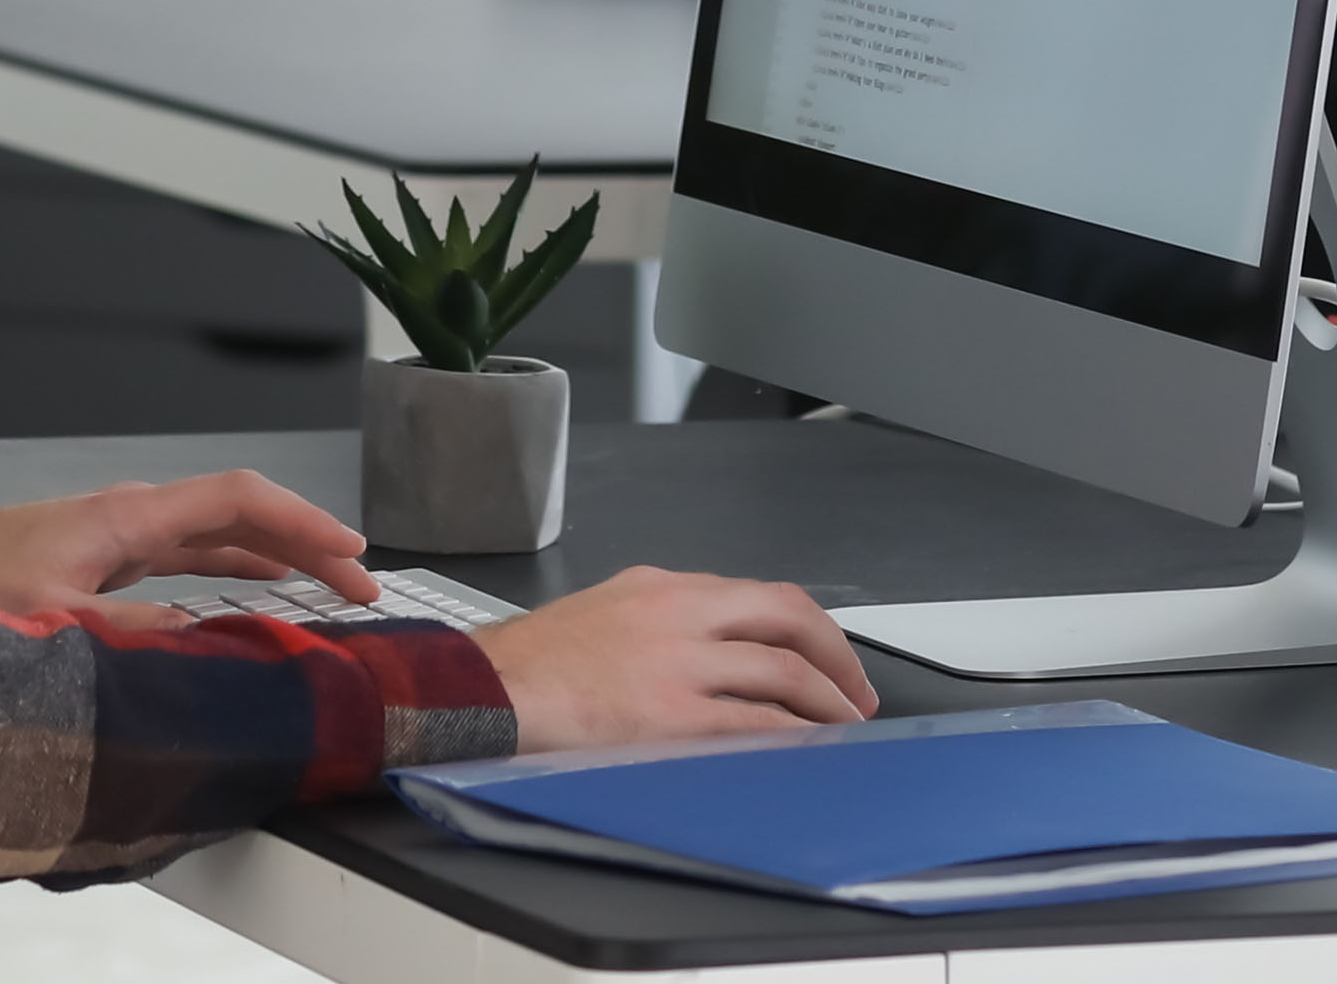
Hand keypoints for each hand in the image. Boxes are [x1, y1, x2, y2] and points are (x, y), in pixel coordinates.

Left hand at [0, 472, 383, 621]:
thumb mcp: (46, 619)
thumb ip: (124, 630)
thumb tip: (200, 637)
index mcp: (130, 517)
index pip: (240, 499)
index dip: (303, 521)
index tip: (353, 553)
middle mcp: (135, 515)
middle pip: (244, 515)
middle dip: (309, 542)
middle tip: (364, 586)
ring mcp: (123, 533)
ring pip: (222, 534)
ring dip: (280, 556)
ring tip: (332, 587)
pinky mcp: (108, 557)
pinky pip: (194, 554)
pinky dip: (238, 566)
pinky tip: (261, 586)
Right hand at [480, 567, 875, 746]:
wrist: (482, 691)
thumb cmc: (527, 665)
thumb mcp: (602, 611)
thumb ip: (658, 620)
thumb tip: (709, 649)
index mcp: (662, 588)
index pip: (758, 594)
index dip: (807, 627)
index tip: (825, 654)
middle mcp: (678, 614)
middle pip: (787, 617)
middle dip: (835, 655)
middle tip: (855, 691)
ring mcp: (677, 663)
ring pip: (782, 669)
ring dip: (826, 702)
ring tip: (842, 727)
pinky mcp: (670, 715)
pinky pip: (754, 722)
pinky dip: (792, 734)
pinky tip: (806, 748)